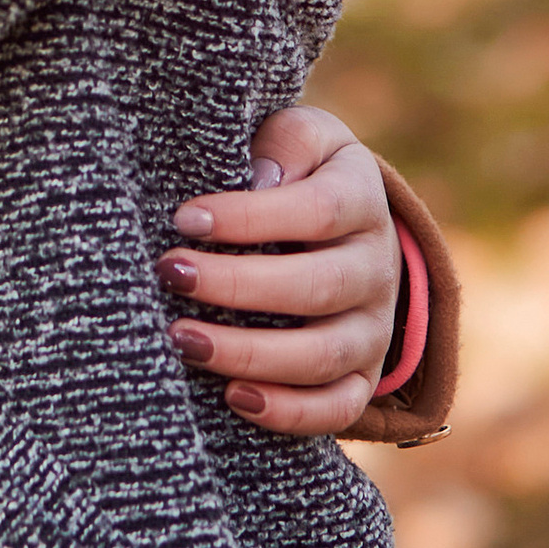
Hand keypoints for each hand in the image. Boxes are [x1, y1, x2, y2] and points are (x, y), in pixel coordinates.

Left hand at [160, 104, 399, 436]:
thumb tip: (259, 178)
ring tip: (184, 340)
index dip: (250, 218)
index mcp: (362, 200)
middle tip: (171, 275)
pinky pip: (337, 408)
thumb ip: (283, 144)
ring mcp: (373, 329)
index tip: (184, 218)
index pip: (316, 212)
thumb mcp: (301, 135)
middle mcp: (377, 269)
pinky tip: (233, 397)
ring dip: (250, 354)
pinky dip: (289, 412)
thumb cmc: (301, 169)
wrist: (347, 224)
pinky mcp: (362, 377)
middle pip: (318, 287)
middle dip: (237, 286)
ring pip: (323, 355)